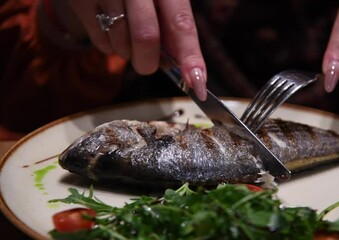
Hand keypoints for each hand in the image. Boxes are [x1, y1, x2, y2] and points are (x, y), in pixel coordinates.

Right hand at [67, 0, 206, 99]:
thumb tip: (179, 66)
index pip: (182, 25)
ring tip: (125, 35)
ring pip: (121, 44)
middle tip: (146, 64)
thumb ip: (172, 27)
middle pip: (146, 37)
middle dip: (148, 62)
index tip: (198, 84)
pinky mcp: (80, 1)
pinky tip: (111, 31)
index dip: (191, 57)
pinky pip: (101, 43)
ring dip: (127, 53)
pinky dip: (110, 47)